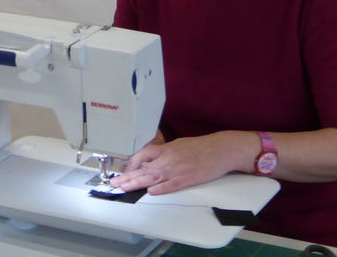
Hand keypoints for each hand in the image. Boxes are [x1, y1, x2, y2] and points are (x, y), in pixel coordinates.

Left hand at [109, 131, 254, 195]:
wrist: (222, 149)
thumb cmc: (202, 147)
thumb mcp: (179, 144)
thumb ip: (165, 152)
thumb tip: (151, 159)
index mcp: (167, 148)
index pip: (143, 154)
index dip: (131, 164)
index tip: (123, 173)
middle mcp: (170, 157)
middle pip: (145, 168)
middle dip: (128, 177)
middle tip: (114, 184)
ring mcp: (179, 168)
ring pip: (154, 177)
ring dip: (138, 183)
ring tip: (124, 188)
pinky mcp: (189, 178)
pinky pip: (172, 184)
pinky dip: (161, 188)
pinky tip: (150, 191)